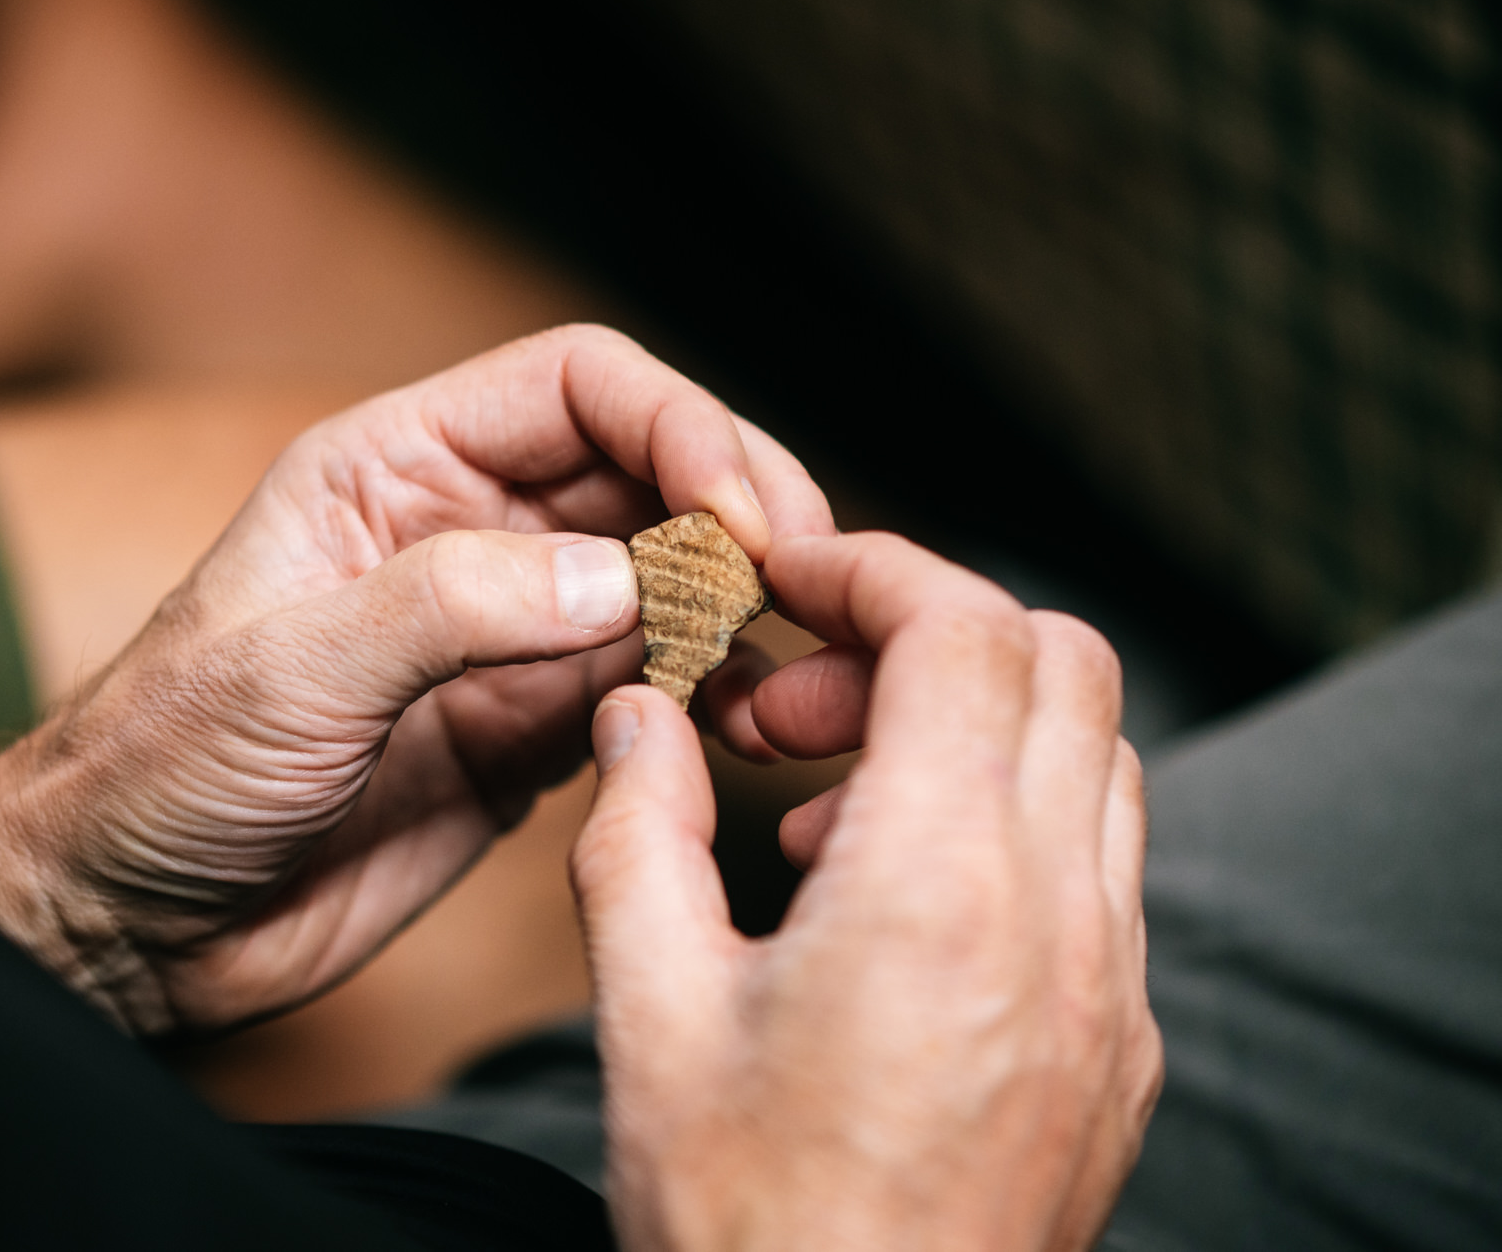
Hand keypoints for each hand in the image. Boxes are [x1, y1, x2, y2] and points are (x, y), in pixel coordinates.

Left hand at [0, 325, 832, 1032]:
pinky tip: (740, 725)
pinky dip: (713, 695)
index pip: (579, 384)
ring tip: (791, 663)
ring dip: (742, 606)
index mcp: (393, 466)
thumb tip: (629, 576)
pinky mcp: (526, 732)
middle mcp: (464, 532)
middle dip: (737, 510)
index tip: (738, 515)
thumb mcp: (289, 670)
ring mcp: (503, 635)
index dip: (679, 423)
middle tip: (801, 584)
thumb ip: (454, 607)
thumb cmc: (156, 771)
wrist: (120, 922)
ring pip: (669, 580)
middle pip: (648, 469)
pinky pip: (652, 686)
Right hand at [573, 532, 1161, 1251]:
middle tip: (795, 703)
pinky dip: (1012, 823)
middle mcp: (1059, 920)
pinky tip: (894, 907)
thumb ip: (636, 830)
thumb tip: (636, 714)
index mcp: (938, 887)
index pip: (964, 629)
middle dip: (923, 633)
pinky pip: (1101, 867)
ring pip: (1097, 759)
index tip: (787, 580)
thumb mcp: (646, 1013)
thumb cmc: (746, 1225)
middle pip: (1061, 664)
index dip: (873, 568)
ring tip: (829, 814)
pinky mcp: (1118, 1048)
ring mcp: (1107, 988)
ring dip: (973, 727)